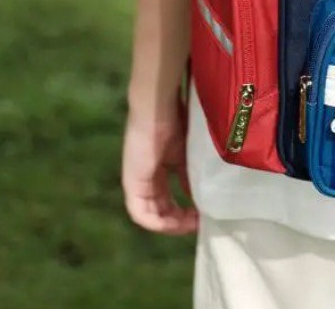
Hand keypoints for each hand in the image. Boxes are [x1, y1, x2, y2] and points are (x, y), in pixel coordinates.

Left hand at [121, 98, 198, 234]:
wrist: (157, 108)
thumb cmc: (175, 121)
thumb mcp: (187, 153)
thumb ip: (189, 174)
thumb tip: (199, 196)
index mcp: (156, 168)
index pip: (167, 198)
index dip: (183, 210)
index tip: (202, 212)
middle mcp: (144, 178)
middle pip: (160, 208)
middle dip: (180, 220)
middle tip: (199, 222)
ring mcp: (136, 182)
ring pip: (150, 214)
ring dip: (171, 224)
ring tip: (191, 225)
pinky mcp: (132, 184)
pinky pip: (141, 214)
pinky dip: (158, 223)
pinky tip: (175, 224)